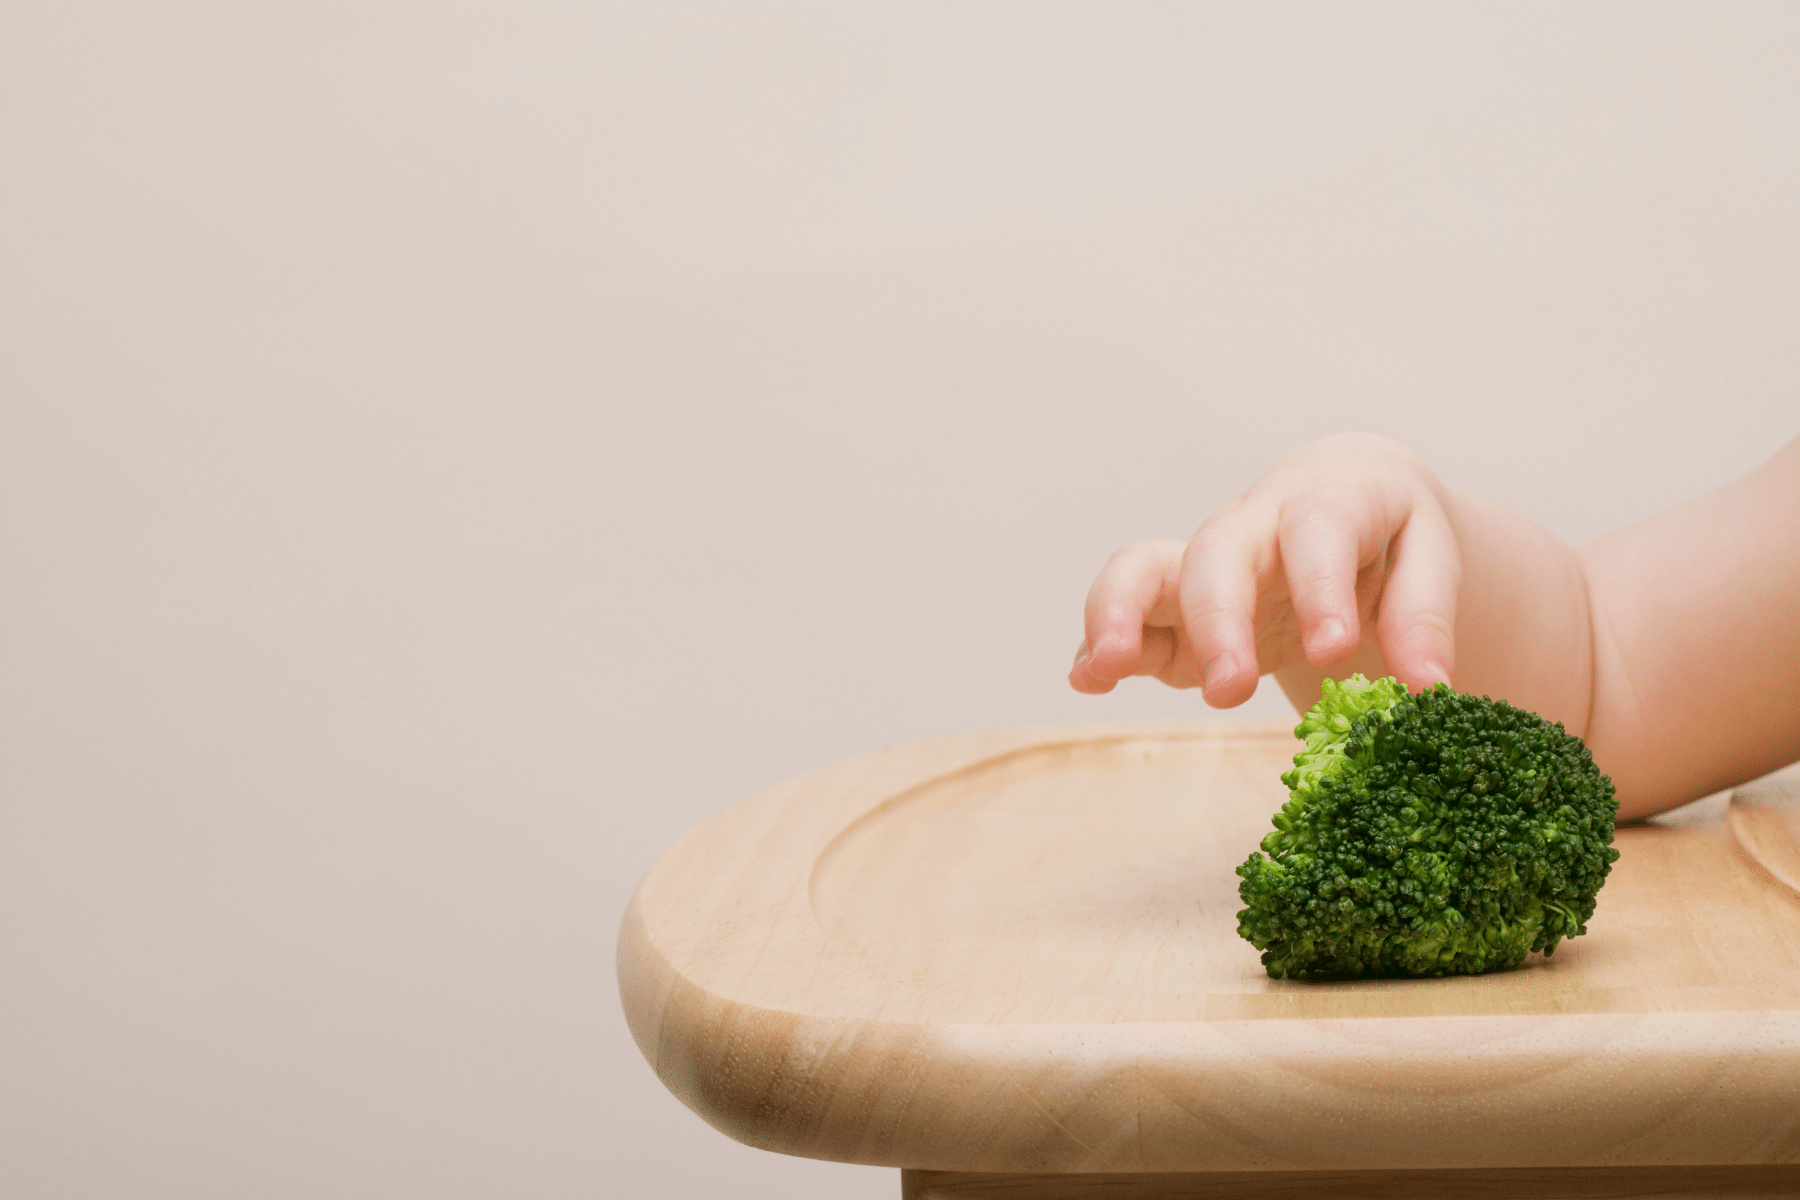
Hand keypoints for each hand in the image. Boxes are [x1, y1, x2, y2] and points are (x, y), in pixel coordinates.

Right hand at [1069, 433, 1461, 707]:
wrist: (1345, 502)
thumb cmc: (1387, 533)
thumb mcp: (1428, 559)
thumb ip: (1424, 617)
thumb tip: (1424, 688)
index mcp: (1328, 499)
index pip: (1318, 530)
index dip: (1319, 587)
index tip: (1329, 649)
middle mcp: (1252, 525)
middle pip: (1217, 553)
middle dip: (1216, 619)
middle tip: (1231, 687)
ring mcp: (1202, 564)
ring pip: (1142, 567)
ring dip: (1119, 613)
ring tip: (1108, 665)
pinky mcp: (1172, 606)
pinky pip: (1124, 612)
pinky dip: (1098, 643)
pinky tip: (1087, 679)